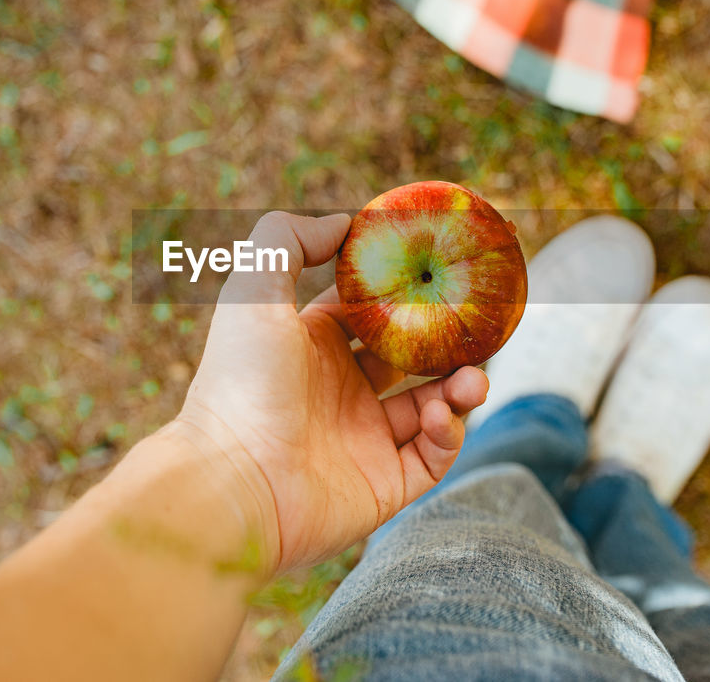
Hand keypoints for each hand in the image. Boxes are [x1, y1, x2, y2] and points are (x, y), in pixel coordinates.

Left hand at [166, 211, 487, 575]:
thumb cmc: (240, 382)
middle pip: (411, 358)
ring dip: (462, 388)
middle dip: (447, 342)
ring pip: (433, 407)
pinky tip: (440, 412)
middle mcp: (339, 393)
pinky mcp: (383, 486)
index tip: (442, 272)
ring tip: (474, 377)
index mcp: (311, 348)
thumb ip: (288, 240)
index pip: (370, 312)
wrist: (231, 482)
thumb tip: (344, 222)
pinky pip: (432, 456)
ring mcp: (363, 440)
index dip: (405, 292)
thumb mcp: (252, 290)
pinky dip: (448, 433)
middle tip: (477, 327)